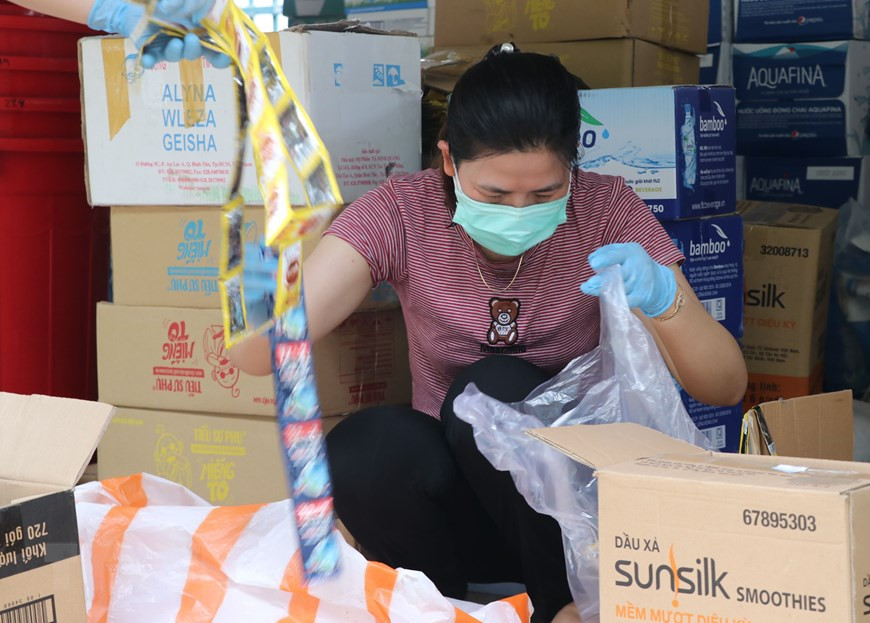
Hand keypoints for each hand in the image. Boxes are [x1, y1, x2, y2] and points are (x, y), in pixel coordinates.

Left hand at [87, 0, 229, 68]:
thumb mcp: (188, 1)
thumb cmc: (166, 2)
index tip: (226, 57)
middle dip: (194, 48)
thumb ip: (198, 4)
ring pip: (175, 55)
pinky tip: (147, 60)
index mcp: (198, 33)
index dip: (222, 57)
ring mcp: (167, 47)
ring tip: (175, 42)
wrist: (138, 2)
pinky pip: (150, 59)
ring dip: (176, 51)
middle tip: (191, 38)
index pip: (215, 51)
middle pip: (194, 53)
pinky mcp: (149, 49)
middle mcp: (184, 43)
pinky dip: (149, 60)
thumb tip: (199, 20)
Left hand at [580, 242, 676, 317]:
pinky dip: (612, 301)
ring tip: (590, 289)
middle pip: (615, 276)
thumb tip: (591, 259)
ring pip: (616, 290)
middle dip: (600, 281)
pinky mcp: (640, 298)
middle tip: (588, 283)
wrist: (658, 281)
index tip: (593, 264)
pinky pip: (623, 302)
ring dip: (600, 291)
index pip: (616, 255)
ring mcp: (638, 284)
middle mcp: (635, 268)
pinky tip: (603, 298)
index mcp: (630, 253)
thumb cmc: (633, 263)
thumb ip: (606, 251)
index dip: (603, 260)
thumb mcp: (624, 251)